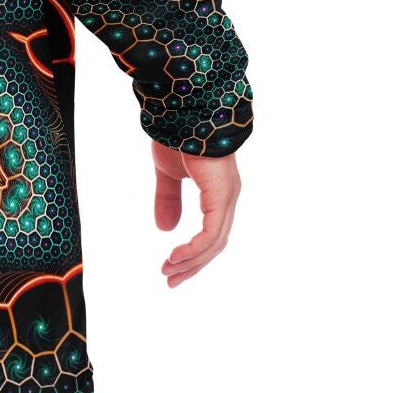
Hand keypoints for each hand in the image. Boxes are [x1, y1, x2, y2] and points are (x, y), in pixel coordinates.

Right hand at [152, 141, 240, 286]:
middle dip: (192, 264)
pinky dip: (194, 248)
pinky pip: (211, 233)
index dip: (192, 253)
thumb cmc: (177, 135)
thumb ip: (168, 199)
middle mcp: (227, 198)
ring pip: (214, 243)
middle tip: (171, 280)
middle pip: (215, 243)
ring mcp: (227, 198)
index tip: (171, 267)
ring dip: (192, 261)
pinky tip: (177, 256)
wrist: (183, 112)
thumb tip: (164, 229)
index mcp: (217, 192)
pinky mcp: (221, 196)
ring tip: (169, 271)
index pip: (211, 233)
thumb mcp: (168, 173)